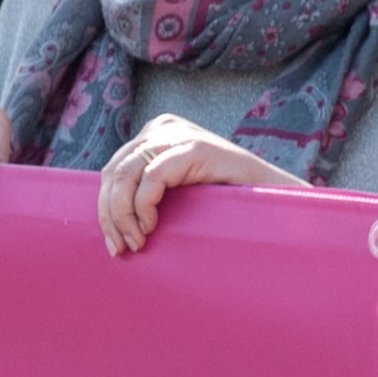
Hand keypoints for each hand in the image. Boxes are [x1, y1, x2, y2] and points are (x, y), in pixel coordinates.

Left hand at [94, 114, 300, 254]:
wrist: (272, 198)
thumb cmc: (223, 202)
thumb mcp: (176, 191)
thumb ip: (144, 191)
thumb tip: (105, 219)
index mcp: (155, 134)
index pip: (112, 171)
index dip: (105, 210)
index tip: (114, 244)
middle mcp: (162, 128)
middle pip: (113, 172)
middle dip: (110, 216)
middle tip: (120, 248)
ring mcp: (178, 135)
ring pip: (125, 175)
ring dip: (123, 216)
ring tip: (136, 242)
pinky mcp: (194, 148)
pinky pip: (151, 179)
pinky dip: (143, 207)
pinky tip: (151, 226)